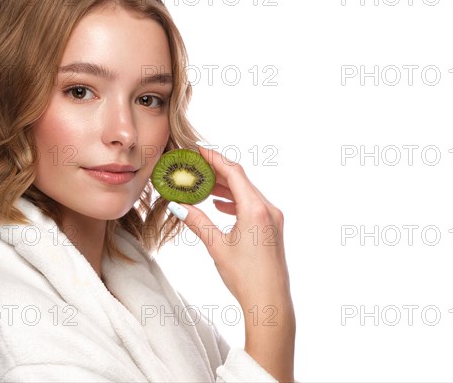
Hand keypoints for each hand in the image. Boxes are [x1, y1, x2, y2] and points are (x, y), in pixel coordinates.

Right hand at [167, 145, 294, 381]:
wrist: (270, 300)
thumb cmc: (246, 276)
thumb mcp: (216, 246)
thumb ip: (197, 221)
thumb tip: (178, 205)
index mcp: (255, 208)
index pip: (233, 172)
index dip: (214, 159)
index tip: (197, 151)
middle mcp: (268, 208)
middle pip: (241, 180)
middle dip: (217, 172)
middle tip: (195, 168)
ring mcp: (273, 218)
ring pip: (247, 192)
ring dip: (226, 187)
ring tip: (204, 187)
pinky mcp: (274, 228)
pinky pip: (253, 205)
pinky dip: (236, 201)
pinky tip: (220, 206)